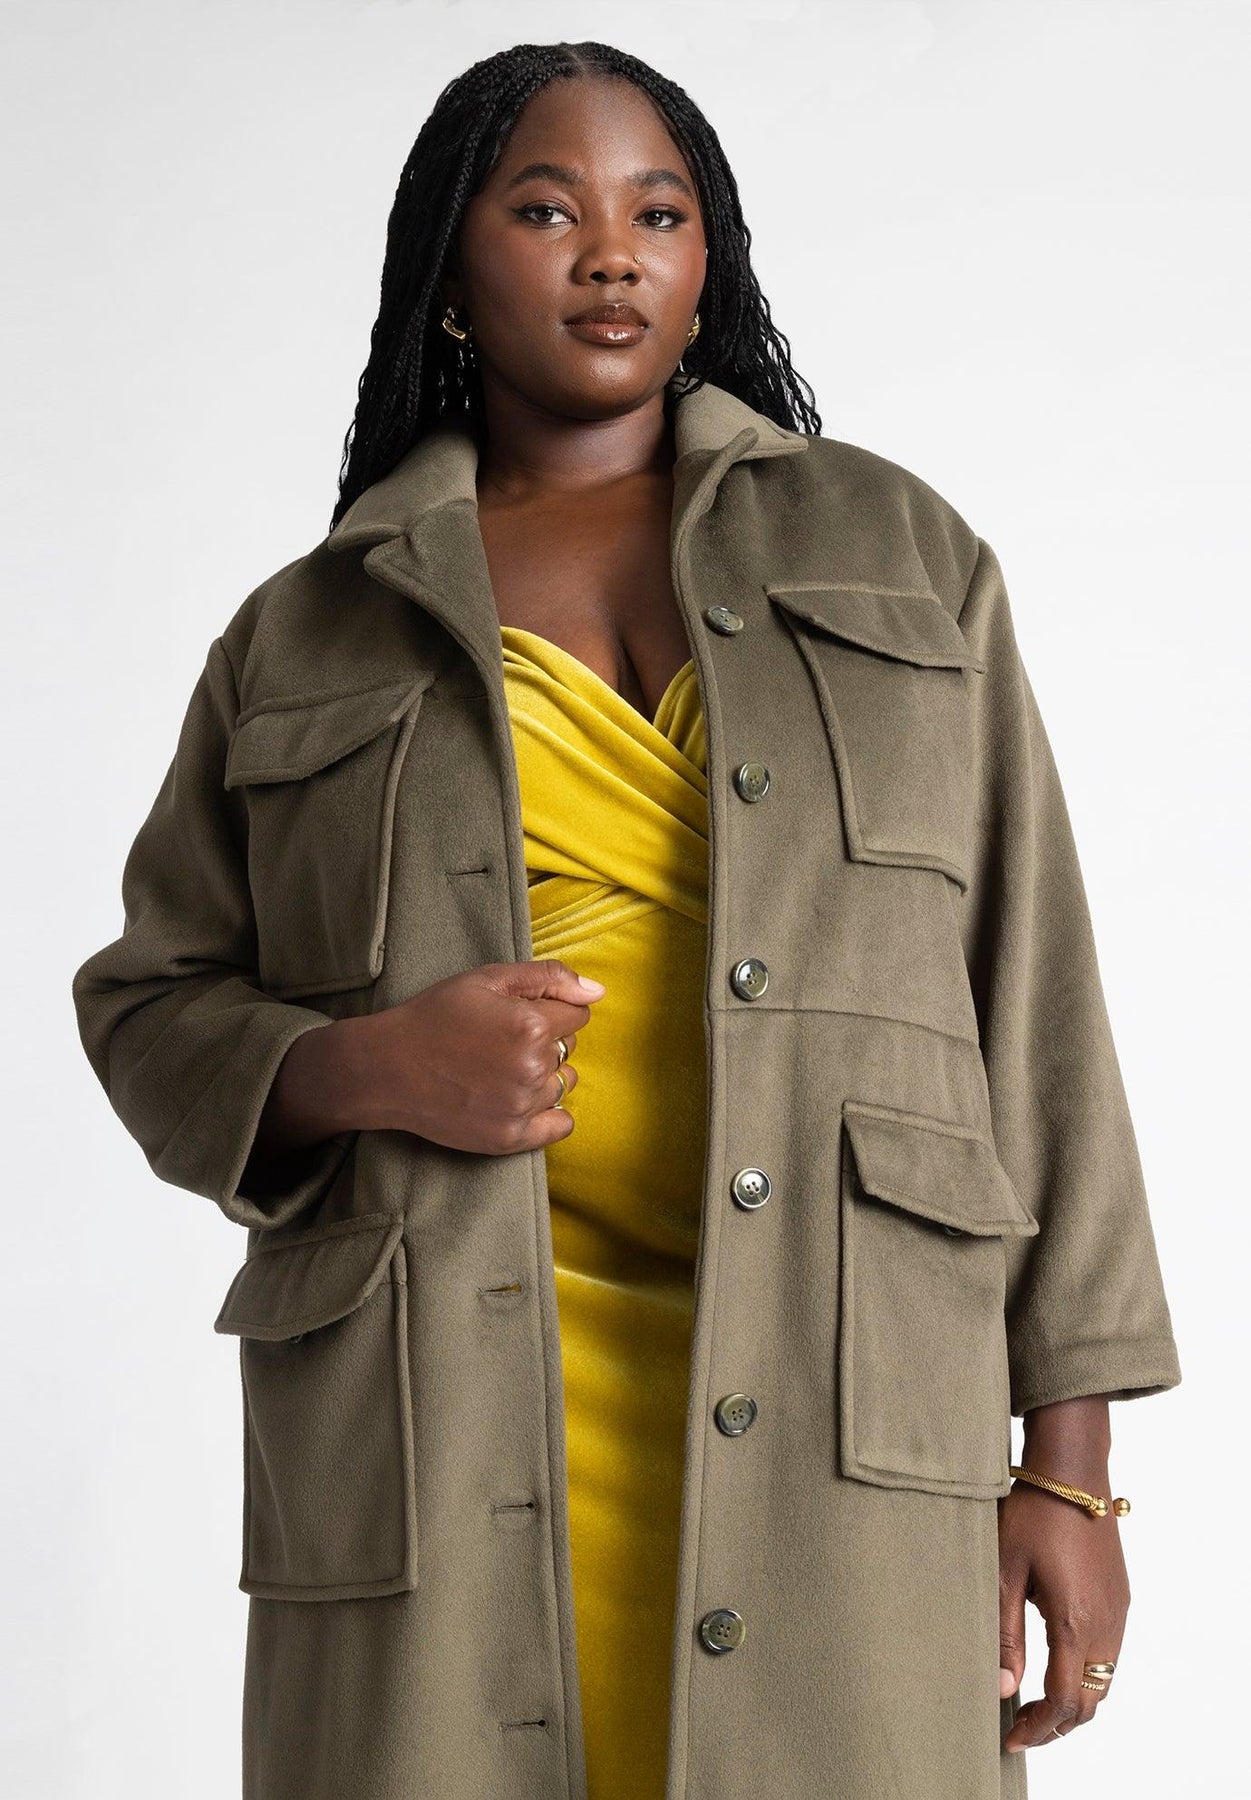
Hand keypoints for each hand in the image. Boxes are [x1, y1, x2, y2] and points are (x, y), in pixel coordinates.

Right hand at [357, 958, 604, 1153]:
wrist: (387, 1068)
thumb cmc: (434, 1016)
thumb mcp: (487, 979)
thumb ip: (548, 978)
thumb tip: (597, 992)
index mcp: (532, 1025)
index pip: (577, 1015)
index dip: (549, 1010)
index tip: (517, 1014)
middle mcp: (533, 1068)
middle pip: (570, 1049)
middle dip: (547, 1041)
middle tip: (501, 1041)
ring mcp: (522, 1107)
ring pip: (563, 1084)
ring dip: (544, 1075)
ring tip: (502, 1069)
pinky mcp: (510, 1138)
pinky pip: (560, 1125)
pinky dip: (550, 1114)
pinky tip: (521, 1099)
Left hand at [998, 1402, 1128, 1752]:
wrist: (1071, 1469)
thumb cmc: (1031, 1514)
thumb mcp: (1003, 1572)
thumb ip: (1004, 1634)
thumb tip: (1002, 1688)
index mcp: (1076, 1622)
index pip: (1066, 1701)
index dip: (1038, 1728)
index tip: (1010, 1736)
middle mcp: (1107, 1624)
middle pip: (1091, 1701)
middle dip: (1056, 1723)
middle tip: (1019, 1726)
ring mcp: (1118, 1611)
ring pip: (1104, 1680)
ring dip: (1073, 1699)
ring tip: (1032, 1700)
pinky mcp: (1120, 1597)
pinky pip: (1109, 1654)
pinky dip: (1086, 1674)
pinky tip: (1054, 1663)